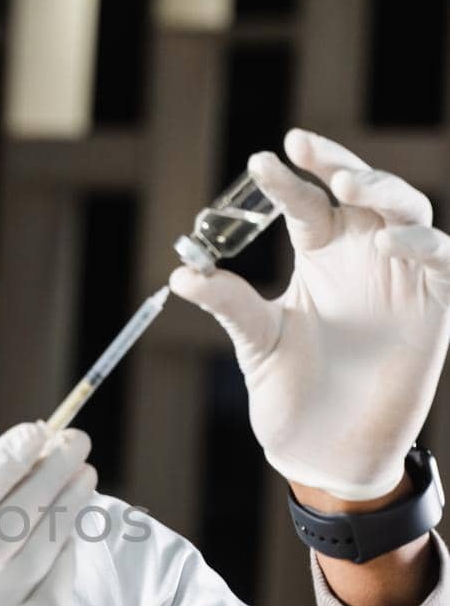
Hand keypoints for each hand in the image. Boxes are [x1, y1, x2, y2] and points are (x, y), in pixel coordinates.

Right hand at [0, 422, 96, 605]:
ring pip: (40, 558)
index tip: (37, 432)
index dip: (10, 460)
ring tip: (82, 479)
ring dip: (67, 511)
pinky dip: (65, 563)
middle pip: (15, 522)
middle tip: (75, 443)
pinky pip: (50, 602)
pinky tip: (71, 536)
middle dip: (51, 474)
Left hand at [168, 128, 449, 500]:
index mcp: (319, 253)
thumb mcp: (256, 342)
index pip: (307, 201)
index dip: (289, 179)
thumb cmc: (290, 393)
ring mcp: (401, 276)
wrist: (323, 452)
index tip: (261, 162)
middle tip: (309, 153)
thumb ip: (228, 303)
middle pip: (363, 188)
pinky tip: (388, 243)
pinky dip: (421, 243)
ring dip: (382, 190)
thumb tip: (182, 274)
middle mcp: (362, 254)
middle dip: (340, 163)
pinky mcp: (434, 306)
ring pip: (407, 210)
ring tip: (347, 187)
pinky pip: (442, 260)